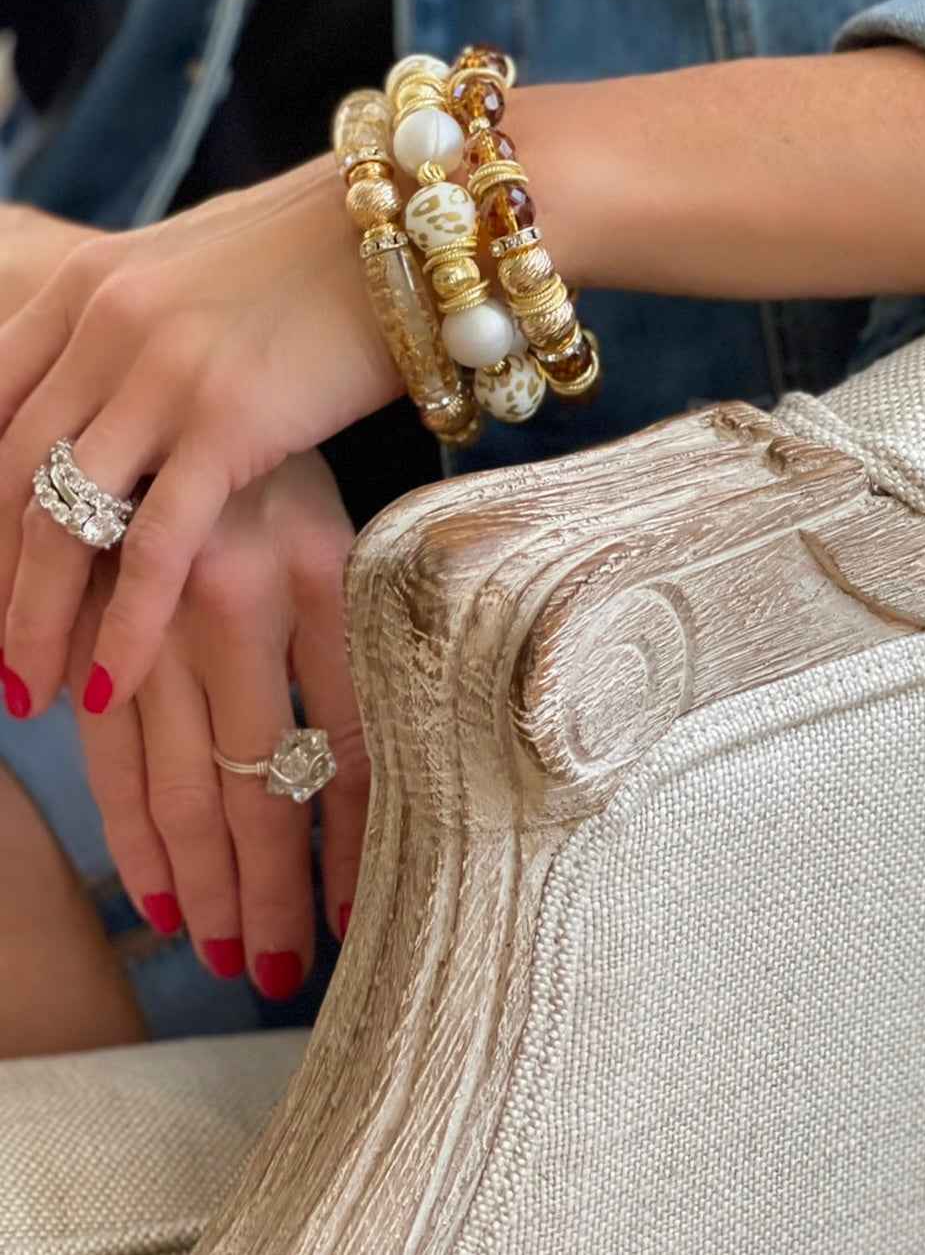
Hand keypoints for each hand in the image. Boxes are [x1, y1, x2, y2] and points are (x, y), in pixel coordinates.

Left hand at [0, 160, 399, 717]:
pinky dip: (123, 626)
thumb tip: (118, 387)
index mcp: (88, 284)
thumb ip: (139, 324)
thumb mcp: (200, 270)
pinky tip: (108, 682)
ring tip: (28, 691)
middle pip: (7, 473)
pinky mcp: (229, 421)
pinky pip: (153, 547)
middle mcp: (106, 323)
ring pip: (60, 519)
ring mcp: (162, 372)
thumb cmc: (330, 249)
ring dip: (32, 619)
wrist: (421, 221)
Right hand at [72, 453, 366, 993]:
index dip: (353, 842)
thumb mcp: (344, 533)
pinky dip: (132, 834)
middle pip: (261, 781)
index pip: (351, 739)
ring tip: (228, 955)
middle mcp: (236, 598)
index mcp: (321, 571)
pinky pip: (111, 753)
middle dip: (270, 889)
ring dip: (201, 883)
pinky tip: (158, 897)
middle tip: (277, 972)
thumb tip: (406, 772)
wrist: (177, 374)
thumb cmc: (284, 470)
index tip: (356, 916)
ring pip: (178, 782)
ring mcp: (155, 615)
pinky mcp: (96, 624)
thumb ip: (362, 639)